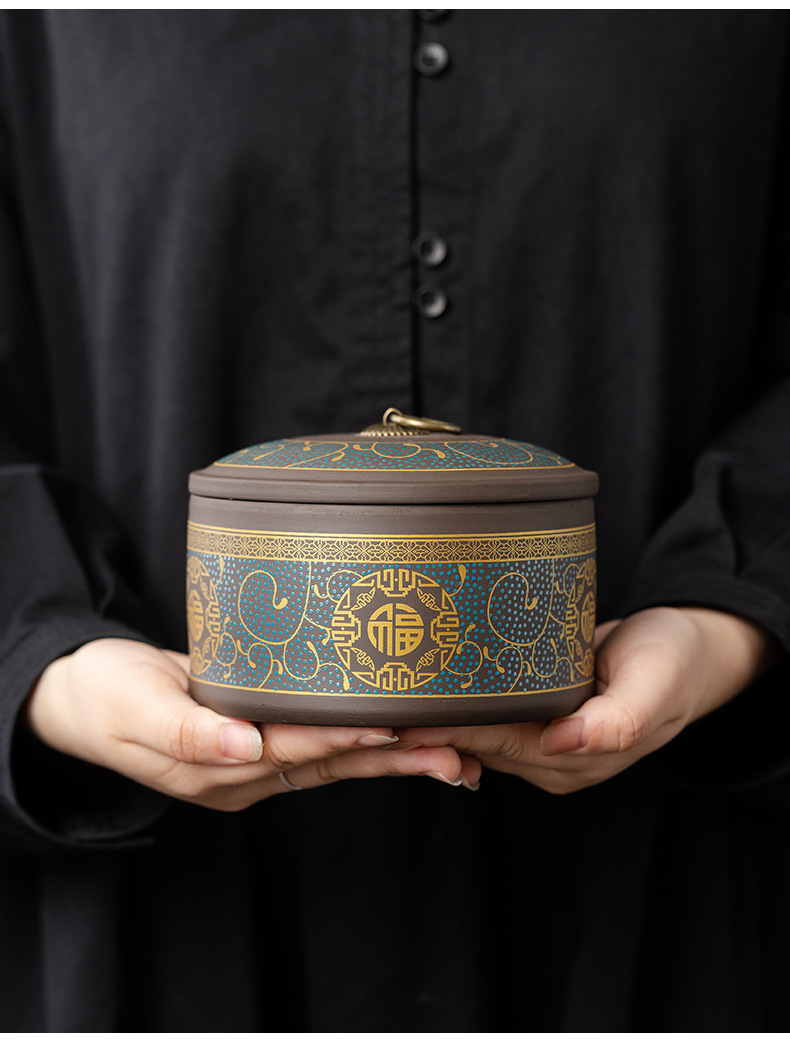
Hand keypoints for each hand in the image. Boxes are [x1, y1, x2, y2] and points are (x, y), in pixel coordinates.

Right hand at [25, 638, 480, 809]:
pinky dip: (361, 738)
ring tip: (454, 754)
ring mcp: (255, 758)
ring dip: (393, 756)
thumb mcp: (134, 711)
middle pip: (331, 766)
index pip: (294, 754)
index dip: (342, 741)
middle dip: (395, 760)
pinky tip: (400, 732)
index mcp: (217, 771)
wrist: (84, 694)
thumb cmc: (104, 696)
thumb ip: (188, 733)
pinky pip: (319, 740)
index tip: (391, 732)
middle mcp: (246, 772)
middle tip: (456, 755)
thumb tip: (244, 747)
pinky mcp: (260, 734)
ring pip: (335, 759)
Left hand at [396, 606, 777, 794]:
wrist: (690, 651)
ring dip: (433, 713)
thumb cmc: (675, 663)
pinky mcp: (541, 715)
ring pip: (476, 728)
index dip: (443, 729)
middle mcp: (550, 757)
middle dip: (423, 726)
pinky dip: (458, 700)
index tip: (397, 717)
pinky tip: (424, 684)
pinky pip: (490, 712)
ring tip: (381, 693)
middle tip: (369, 702)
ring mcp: (544, 739)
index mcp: (573, 757)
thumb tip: (562, 744)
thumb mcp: (654, 685)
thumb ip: (616, 721)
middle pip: (474, 740)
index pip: (492, 742)